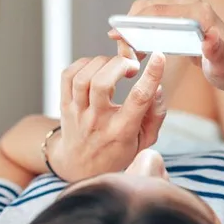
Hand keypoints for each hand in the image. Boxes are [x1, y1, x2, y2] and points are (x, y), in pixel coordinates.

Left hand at [49, 54, 167, 181]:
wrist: (80, 166)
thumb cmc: (117, 150)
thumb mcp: (145, 140)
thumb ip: (156, 115)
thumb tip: (157, 87)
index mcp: (122, 131)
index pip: (138, 100)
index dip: (151, 75)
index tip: (159, 57)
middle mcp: (98, 121)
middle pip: (102, 83)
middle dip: (121, 64)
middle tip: (132, 66)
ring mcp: (78, 112)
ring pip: (84, 77)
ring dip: (103, 62)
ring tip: (115, 67)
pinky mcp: (65, 104)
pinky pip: (68, 75)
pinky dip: (84, 63)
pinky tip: (97, 68)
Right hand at [108, 0, 223, 90]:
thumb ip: (216, 53)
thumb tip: (209, 37)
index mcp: (199, 13)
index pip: (159, 11)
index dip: (134, 22)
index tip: (118, 38)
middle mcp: (191, 6)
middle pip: (148, 8)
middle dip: (129, 28)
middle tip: (123, 54)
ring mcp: (184, 11)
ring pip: (147, 13)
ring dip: (132, 30)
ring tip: (129, 56)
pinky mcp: (180, 20)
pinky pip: (153, 20)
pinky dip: (139, 32)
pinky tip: (136, 51)